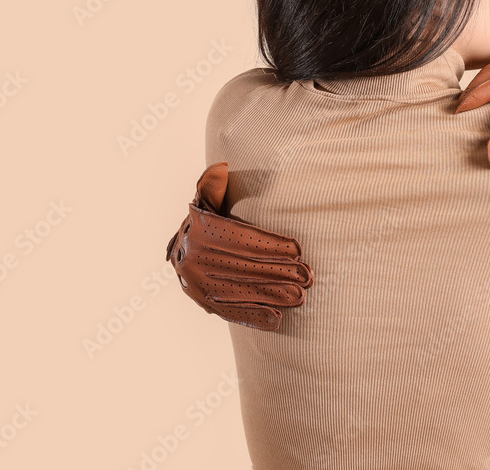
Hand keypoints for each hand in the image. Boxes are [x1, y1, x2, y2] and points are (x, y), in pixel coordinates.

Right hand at [165, 162, 313, 330]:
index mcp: (200, 230)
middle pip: (245, 267)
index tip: (299, 250)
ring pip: (241, 291)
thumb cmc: (206, 220)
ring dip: (273, 296)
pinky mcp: (204, 303)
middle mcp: (194, 258)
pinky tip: (277, 320)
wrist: (181, 249)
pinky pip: (231, 311)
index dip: (271, 245)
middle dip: (280, 272)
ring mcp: (198, 284)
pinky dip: (254, 316)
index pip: (241, 239)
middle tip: (308, 276)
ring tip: (300, 296)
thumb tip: (222, 168)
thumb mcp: (207, 199)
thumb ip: (213, 185)